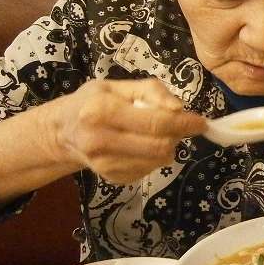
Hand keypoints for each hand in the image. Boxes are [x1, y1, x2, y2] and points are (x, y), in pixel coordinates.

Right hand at [46, 78, 205, 183]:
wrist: (62, 132)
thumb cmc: (93, 102)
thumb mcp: (118, 85)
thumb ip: (152, 90)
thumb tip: (179, 108)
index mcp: (101, 110)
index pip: (155, 122)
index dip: (184, 123)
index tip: (201, 122)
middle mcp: (101, 140)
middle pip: (160, 146)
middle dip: (177, 135)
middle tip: (177, 125)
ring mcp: (105, 164)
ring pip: (158, 161)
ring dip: (167, 146)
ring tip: (154, 133)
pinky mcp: (112, 178)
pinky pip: (149, 170)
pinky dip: (153, 157)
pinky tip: (139, 146)